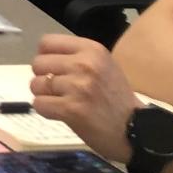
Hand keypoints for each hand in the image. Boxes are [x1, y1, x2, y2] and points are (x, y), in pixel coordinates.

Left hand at [29, 35, 141, 162]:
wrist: (137, 130)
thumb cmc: (117, 99)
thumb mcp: (104, 66)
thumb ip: (77, 57)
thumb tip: (43, 56)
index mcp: (92, 50)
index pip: (47, 42)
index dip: (45, 57)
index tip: (53, 69)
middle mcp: (84, 64)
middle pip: (38, 63)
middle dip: (43, 78)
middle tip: (58, 89)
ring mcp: (77, 87)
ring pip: (36, 85)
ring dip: (44, 96)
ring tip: (61, 102)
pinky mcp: (71, 109)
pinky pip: (39, 104)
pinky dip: (46, 110)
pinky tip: (61, 113)